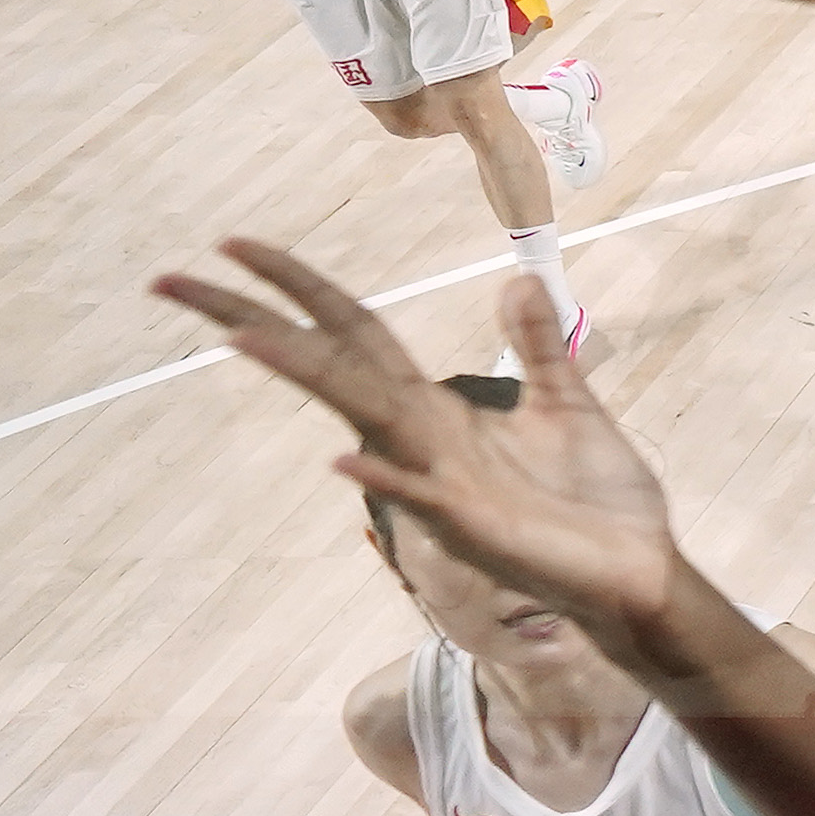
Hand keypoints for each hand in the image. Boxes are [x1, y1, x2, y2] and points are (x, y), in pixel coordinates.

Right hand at [153, 241, 687, 632]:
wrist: (641, 571)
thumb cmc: (598, 500)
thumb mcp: (568, 405)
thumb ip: (537, 347)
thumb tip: (516, 279)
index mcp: (438, 407)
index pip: (354, 330)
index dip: (300, 287)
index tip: (236, 244)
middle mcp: (421, 439)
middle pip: (327, 362)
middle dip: (253, 317)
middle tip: (173, 279)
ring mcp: (438, 483)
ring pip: (360, 416)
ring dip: (304, 374)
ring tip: (242, 334)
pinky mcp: (473, 528)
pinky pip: (417, 497)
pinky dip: (383, 477)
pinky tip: (342, 459)